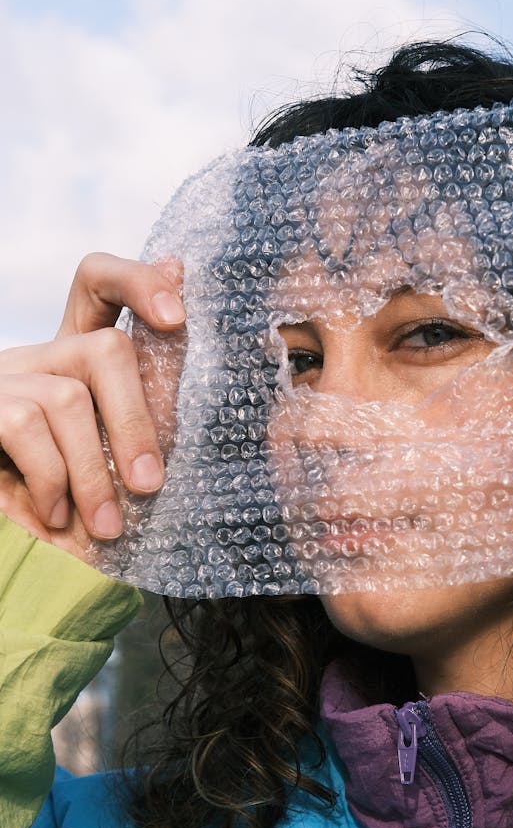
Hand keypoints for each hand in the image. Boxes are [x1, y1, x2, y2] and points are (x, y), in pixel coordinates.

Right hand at [0, 253, 185, 561]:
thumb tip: (179, 264)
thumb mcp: (124, 442)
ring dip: (94, 470)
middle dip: (136, 421)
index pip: (98, 284)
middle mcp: (36, 360)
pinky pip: (23, 426)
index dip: (138, 282)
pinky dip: (52, 478)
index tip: (177, 317)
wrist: (20, 563)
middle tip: (149, 486)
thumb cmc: (80, 507)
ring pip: (67, 398)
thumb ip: (154, 377)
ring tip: (105, 524)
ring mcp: (1, 382)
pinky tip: (57, 514)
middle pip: (104, 349)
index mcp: (76, 360)